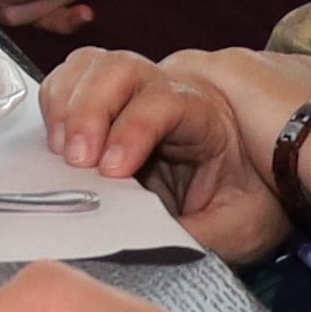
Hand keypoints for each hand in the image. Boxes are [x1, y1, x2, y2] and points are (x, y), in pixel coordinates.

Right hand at [36, 48, 292, 258]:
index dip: (133, 129)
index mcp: (207, 116)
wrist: (255, 186)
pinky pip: (73, 78)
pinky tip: (56, 141)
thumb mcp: (239, 226)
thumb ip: (197, 236)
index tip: (112, 171)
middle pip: (122, 68)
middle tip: (76, 161)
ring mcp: (137, 91)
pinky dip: (55, 102)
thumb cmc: (248, 201)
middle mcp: (170, 91)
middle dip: (90, 110)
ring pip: (93, 65)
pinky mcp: (109, 102)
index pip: (165, 102)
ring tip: (61, 153)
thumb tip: (145, 246)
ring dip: (67, 103)